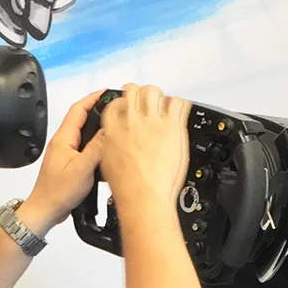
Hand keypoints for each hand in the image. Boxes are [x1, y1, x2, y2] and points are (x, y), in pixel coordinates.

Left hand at [21, 90, 108, 233]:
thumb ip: (97, 148)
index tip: (108, 92)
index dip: (93, 98)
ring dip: (99, 128)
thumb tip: (111, 130)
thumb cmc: (58, 192)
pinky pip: (85, 148)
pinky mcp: (70, 163)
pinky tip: (107, 152)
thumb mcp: (82, 169)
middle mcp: (63, 142)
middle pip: (82, 118)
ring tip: (116, 128)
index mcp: (64, 138)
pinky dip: (97, 146)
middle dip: (99, 110)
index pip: (79, 109)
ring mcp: (66, 152)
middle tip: (117, 109)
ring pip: (85, 134)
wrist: (46, 210)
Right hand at [96, 84, 191, 213]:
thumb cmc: (127, 187)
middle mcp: (131, 121)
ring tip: (163, 107)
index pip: (116, 102)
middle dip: (141, 94)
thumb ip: (111, 143)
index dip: (124, 102)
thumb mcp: (107, 162)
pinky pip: (177, 103)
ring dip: (159, 97)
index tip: (129, 106)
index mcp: (112, 129)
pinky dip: (179, 105)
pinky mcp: (171, 127)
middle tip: (148, 103)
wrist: (143, 197)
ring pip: (154, 91)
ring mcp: (152, 122)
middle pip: (134, 90)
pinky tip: (179, 113)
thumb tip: (115, 139)